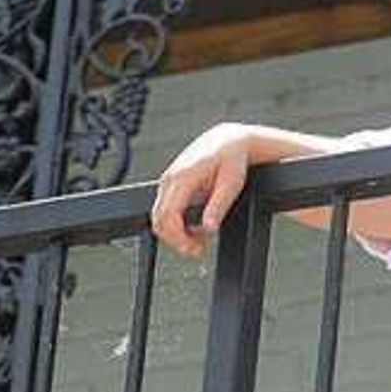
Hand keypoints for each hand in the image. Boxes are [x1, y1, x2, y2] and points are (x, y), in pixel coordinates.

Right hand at [149, 121, 260, 257]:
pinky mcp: (170, 184)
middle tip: (199, 250)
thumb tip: (209, 228)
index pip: (168, 215)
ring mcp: (167, 180)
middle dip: (176, 240)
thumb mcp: (232, 184)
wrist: (228, 141)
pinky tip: (195, 227)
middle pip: (158, 220)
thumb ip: (219, 206)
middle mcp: (170, 178)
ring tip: (200, 238)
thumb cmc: (232, 158)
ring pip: (159, 217)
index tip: (195, 249)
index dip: (178, 238)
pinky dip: (176, 224)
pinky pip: (165, 209)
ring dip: (176, 233)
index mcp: (183, 176)